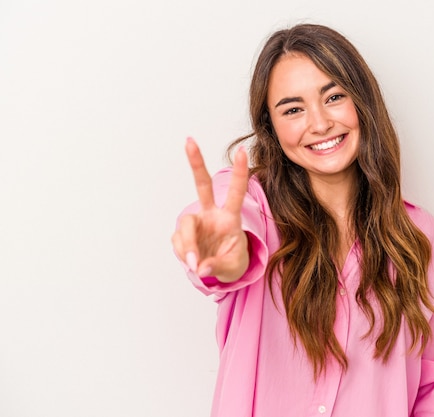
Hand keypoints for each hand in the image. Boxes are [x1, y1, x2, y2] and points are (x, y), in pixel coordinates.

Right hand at [171, 137, 249, 281]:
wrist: (221, 270)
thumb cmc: (233, 261)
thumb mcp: (233, 267)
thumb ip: (218, 266)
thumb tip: (200, 267)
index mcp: (231, 218)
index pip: (236, 193)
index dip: (239, 173)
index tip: (242, 151)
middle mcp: (212, 215)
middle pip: (202, 185)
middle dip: (196, 163)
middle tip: (189, 141)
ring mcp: (197, 223)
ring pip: (185, 225)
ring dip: (187, 245)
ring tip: (194, 263)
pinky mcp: (183, 234)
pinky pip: (179, 243)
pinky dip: (184, 255)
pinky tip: (192, 262)